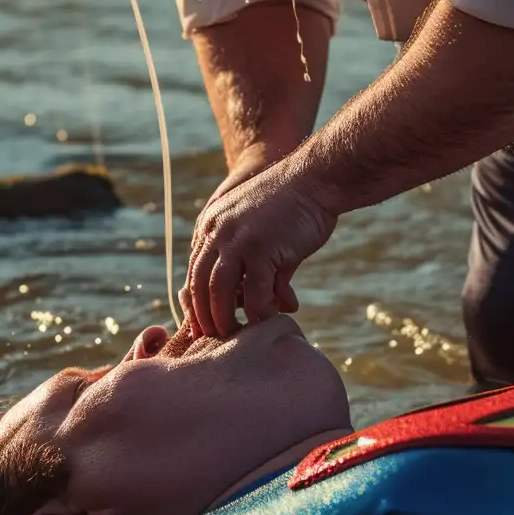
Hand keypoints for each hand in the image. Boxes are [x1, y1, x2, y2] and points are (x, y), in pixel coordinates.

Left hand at [182, 155, 338, 338]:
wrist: (318, 177)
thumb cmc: (297, 206)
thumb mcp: (264, 232)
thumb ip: (260, 267)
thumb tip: (270, 303)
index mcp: (212, 225)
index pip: (194, 270)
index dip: (196, 301)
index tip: (200, 324)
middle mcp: (218, 232)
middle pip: (199, 284)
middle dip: (204, 315)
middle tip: (213, 337)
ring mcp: (237, 239)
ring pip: (219, 291)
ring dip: (225, 318)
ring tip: (235, 335)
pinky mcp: (261, 248)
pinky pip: (253, 291)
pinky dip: (257, 310)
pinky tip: (266, 318)